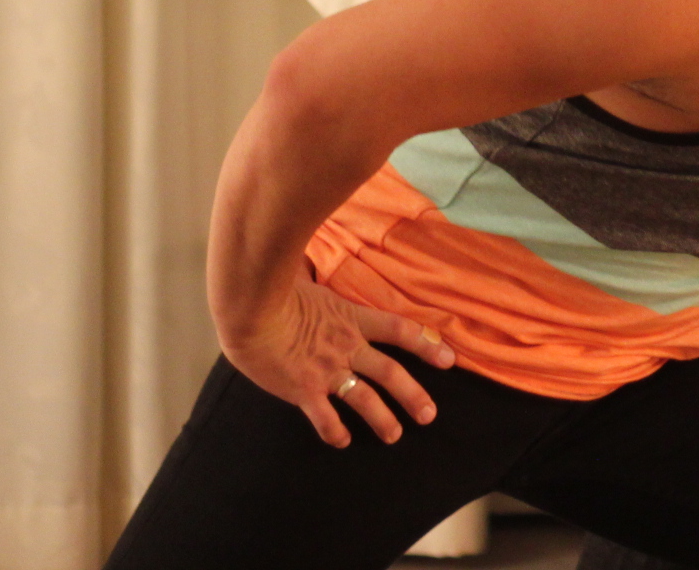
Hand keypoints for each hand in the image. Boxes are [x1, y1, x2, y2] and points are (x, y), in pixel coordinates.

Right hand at [218, 275, 455, 447]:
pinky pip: (325, 417)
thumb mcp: (306, 279)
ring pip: (364, 400)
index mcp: (351, 319)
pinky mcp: (304, 389)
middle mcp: (346, 347)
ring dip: (383, 420)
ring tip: (394, 435)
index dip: (426, 345)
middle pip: (390, 372)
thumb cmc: (274, 288)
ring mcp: (326, 370)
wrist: (250, 310)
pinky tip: (342, 441)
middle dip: (413, 395)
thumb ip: (314, 274)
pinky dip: (335, 432)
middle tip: (429, 415)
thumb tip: (307, 257)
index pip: (399, 330)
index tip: (448, 360)